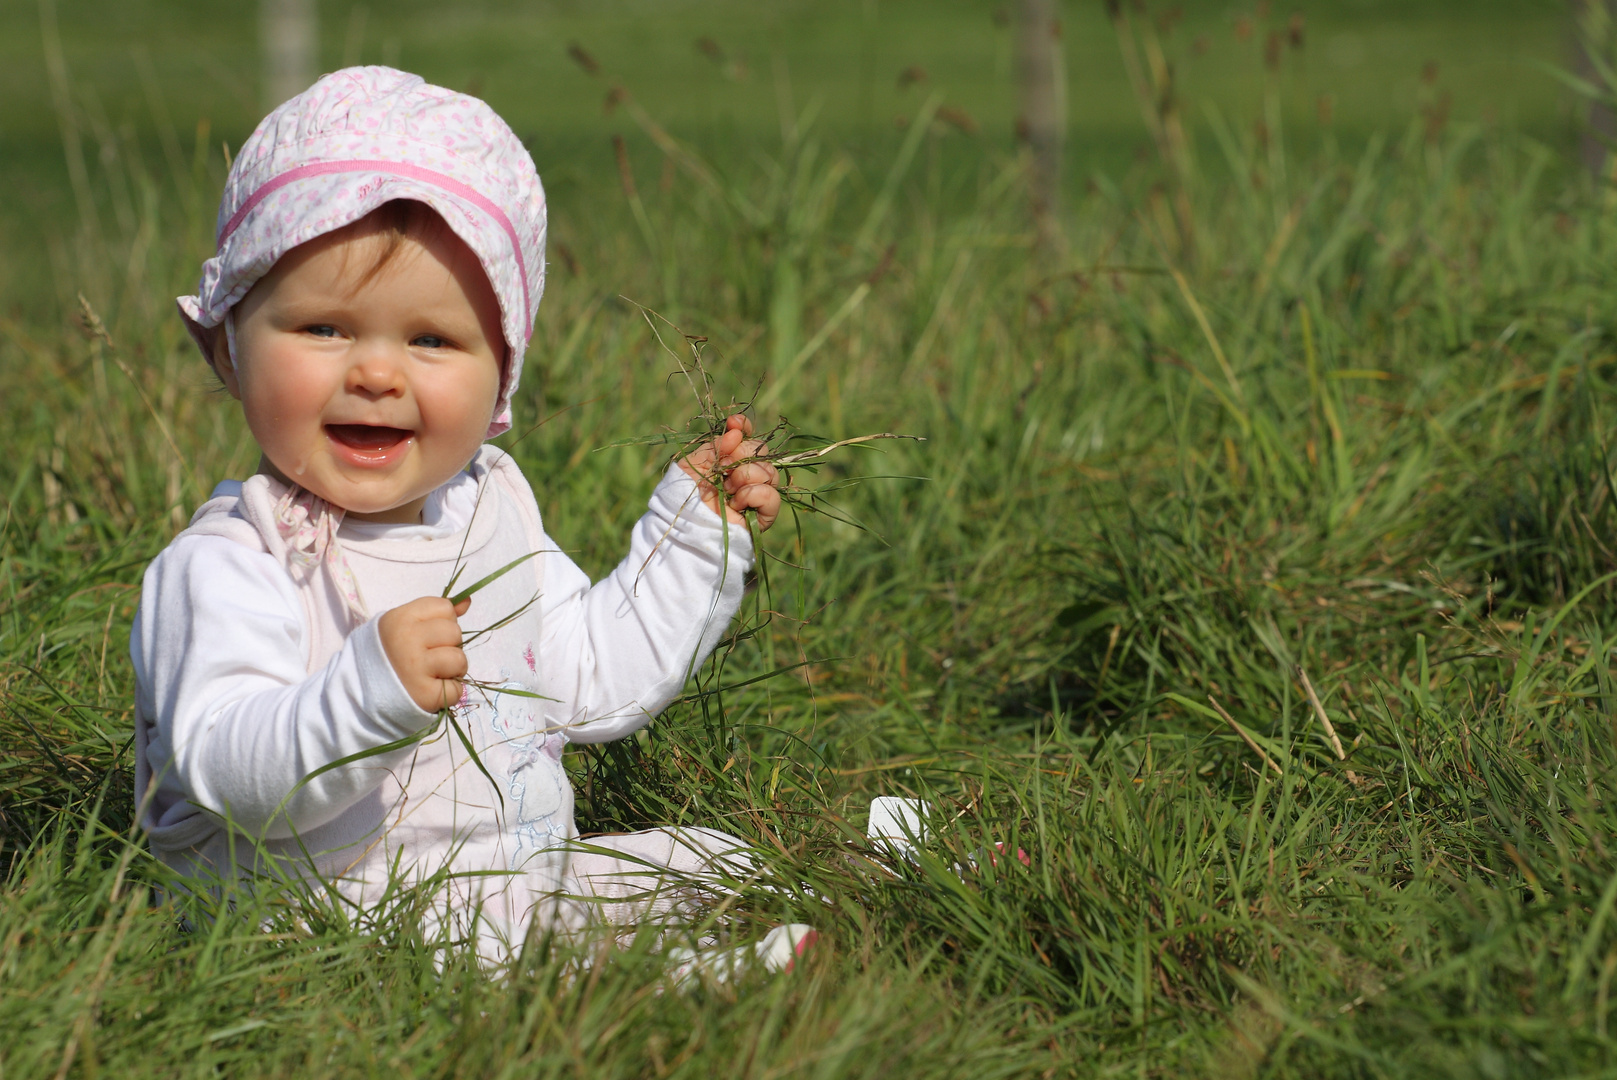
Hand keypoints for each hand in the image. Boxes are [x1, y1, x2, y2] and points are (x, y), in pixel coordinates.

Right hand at [378, 596, 471, 713]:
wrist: (362, 691)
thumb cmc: (390, 654)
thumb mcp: (405, 625)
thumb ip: (436, 613)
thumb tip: (467, 601)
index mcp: (400, 618)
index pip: (444, 607)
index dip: (444, 621)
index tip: (429, 634)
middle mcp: (407, 640)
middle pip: (454, 632)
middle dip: (450, 645)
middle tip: (431, 657)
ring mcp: (415, 668)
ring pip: (459, 660)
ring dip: (453, 670)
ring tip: (434, 673)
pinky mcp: (425, 694)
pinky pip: (457, 689)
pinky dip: (450, 692)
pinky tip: (431, 689)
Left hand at [678, 414, 782, 531]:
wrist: (679, 528)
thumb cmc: (683, 496)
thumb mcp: (693, 464)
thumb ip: (715, 445)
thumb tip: (737, 431)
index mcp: (731, 463)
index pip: (748, 438)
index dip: (745, 428)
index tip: (734, 423)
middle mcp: (747, 477)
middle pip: (762, 452)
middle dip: (742, 454)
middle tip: (722, 468)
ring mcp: (756, 497)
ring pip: (769, 472)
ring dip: (745, 476)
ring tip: (726, 488)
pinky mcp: (763, 517)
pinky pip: (772, 496)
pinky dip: (754, 494)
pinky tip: (736, 502)